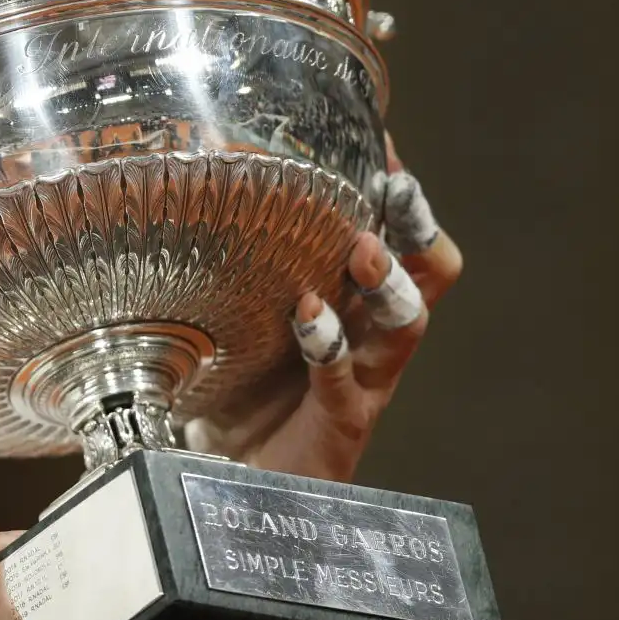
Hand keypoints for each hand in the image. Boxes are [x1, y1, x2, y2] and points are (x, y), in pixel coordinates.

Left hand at [184, 134, 463, 481]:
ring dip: (388, 281)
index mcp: (356, 300)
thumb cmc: (239, 384)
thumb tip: (191, 176)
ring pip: (406, 325)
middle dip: (414, 226)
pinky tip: (308, 316)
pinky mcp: (341, 423)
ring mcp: (365, 380)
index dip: (400, 192)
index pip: (399, 235)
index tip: (378, 141)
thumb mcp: (243, 309)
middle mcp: (373, 336)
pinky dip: (330, 344)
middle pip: (427, 272)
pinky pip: (345, 380)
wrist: (233, 478)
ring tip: (363, 247)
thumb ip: (238, 258)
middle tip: (391, 189)